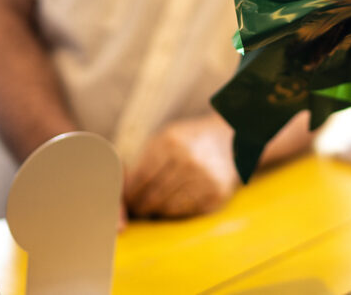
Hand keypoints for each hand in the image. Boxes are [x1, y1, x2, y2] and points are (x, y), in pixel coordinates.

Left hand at [124, 114, 239, 217]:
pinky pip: (185, 211)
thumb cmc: (189, 140)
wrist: (231, 139)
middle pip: (152, 196)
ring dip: (156, 210)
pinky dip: (175, 210)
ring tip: (154, 205)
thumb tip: (119, 189)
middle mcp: (188, 160)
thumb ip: (141, 160)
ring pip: (167, 208)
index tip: (126, 199)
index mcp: (170, 142)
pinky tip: (173, 202)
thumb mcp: (165, 138)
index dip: (129, 194)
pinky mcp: (217, 193)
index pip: (140, 179)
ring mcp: (205, 177)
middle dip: (140, 206)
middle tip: (137, 207)